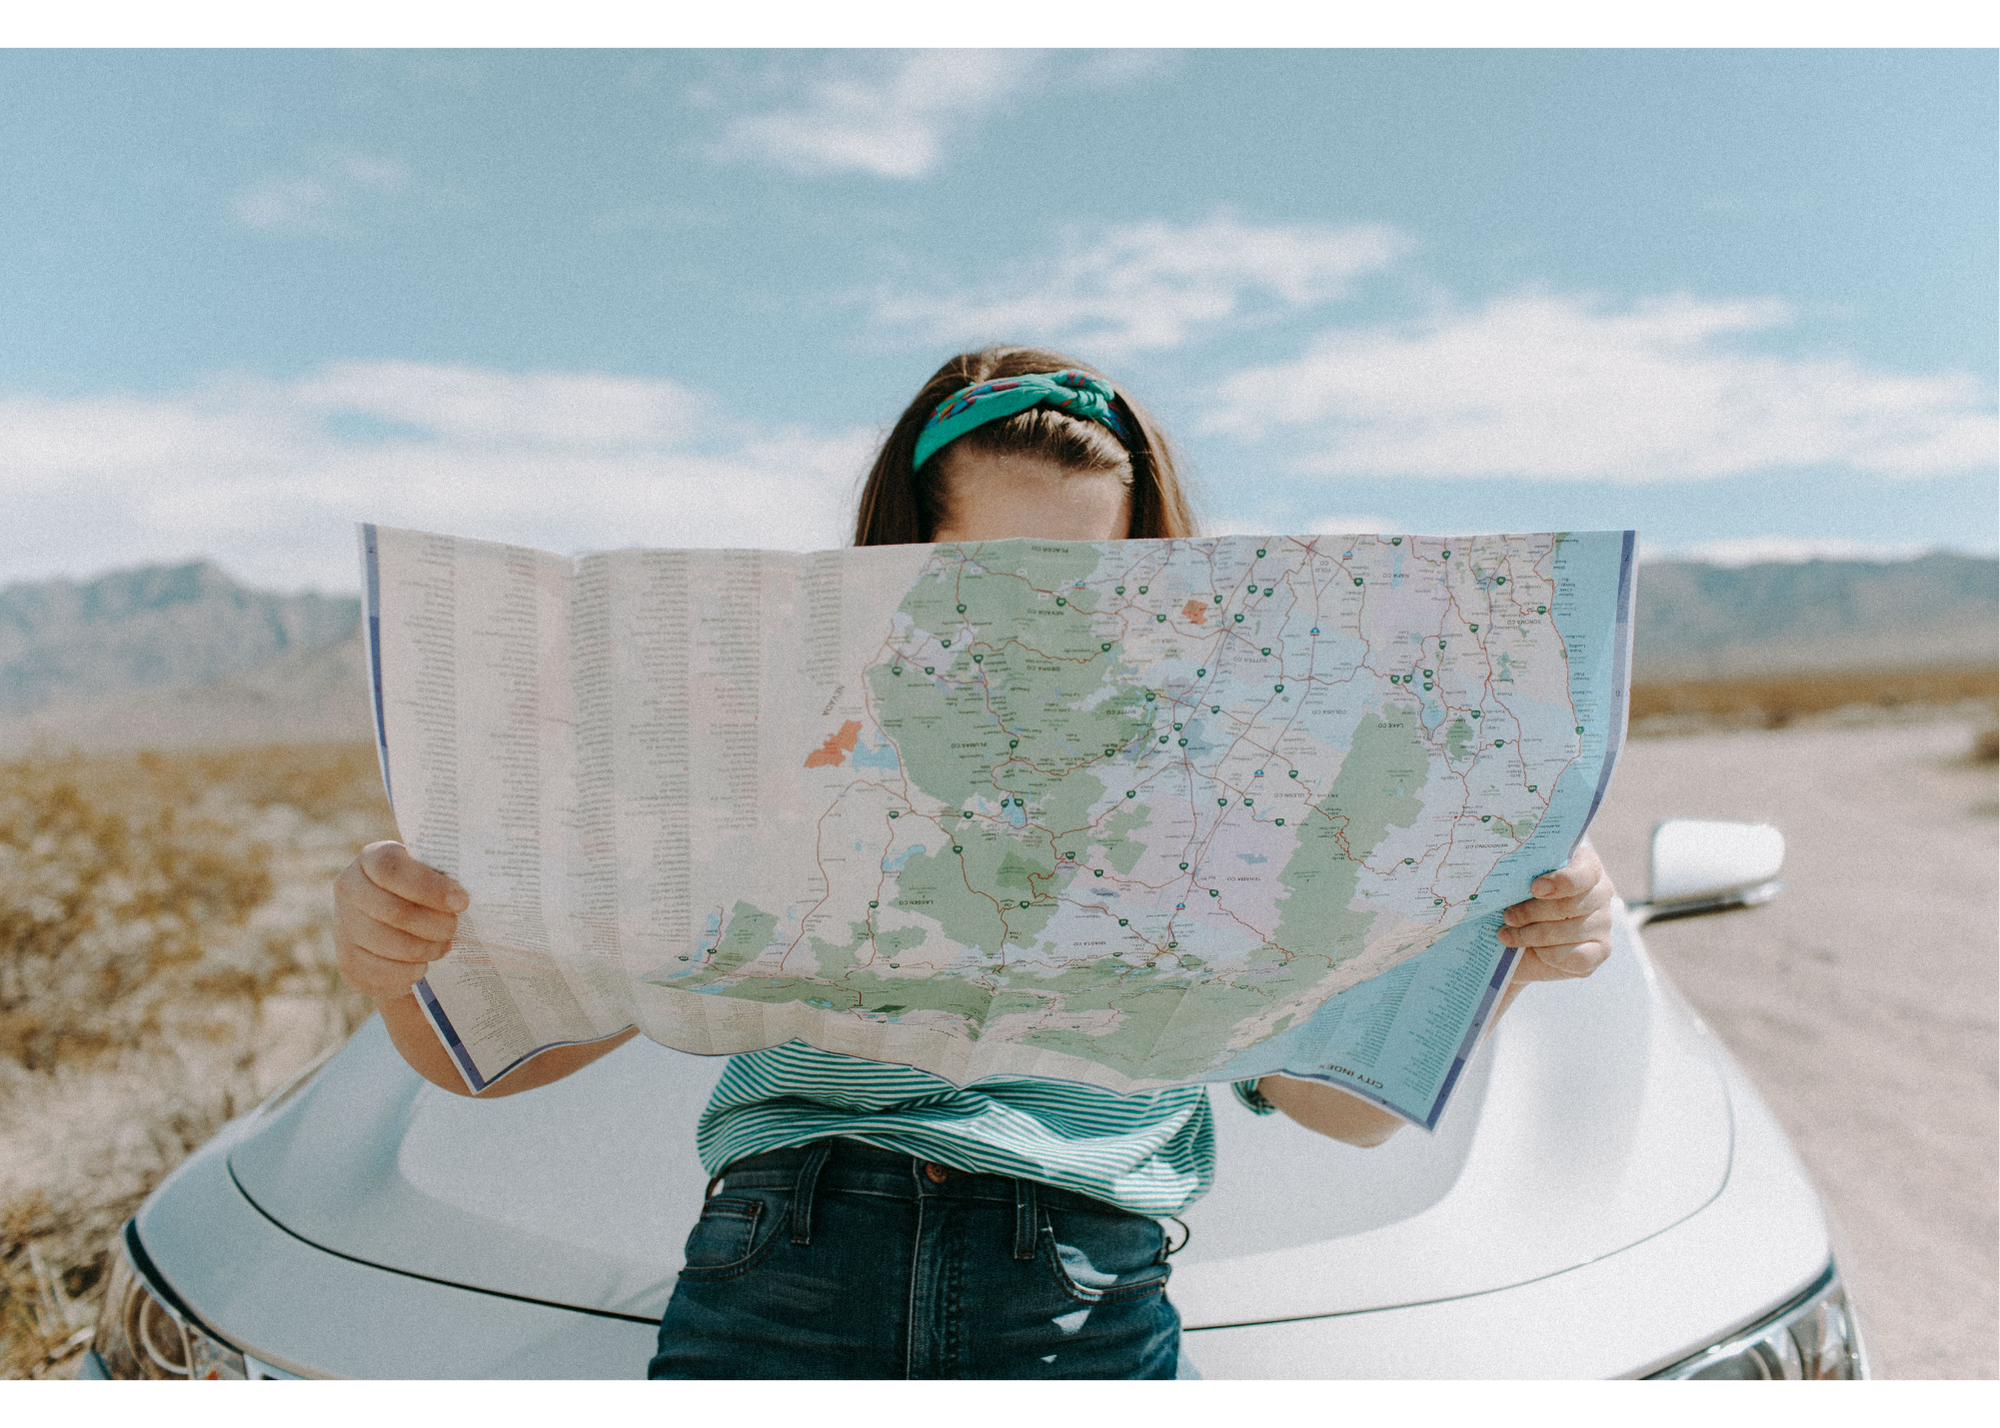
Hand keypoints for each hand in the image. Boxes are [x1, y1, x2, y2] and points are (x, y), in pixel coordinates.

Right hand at [333, 841, 468, 1004]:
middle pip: (395, 912)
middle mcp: (349, 889)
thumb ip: (444, 875)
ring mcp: (343, 927)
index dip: (429, 887)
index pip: (392, 870)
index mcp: (372, 858)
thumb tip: (464, 898)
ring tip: (443, 946)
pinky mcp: (348, 963)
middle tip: (454, 928)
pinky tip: (423, 964)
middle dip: (435, 924)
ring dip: (426, 949)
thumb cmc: (423, 891)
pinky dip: (411, 972)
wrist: (393, 923)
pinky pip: (384, 973)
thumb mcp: (430, 873)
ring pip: (391, 945)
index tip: (461, 902)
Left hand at [1498, 841, 1614, 981]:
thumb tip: (1509, 877)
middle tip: (1507, 916)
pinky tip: (1533, 950)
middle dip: (1531, 913)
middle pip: (1568, 905)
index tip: (1534, 888)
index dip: (1560, 882)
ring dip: (1532, 935)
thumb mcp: (1519, 880)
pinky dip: (1549, 955)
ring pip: (1568, 932)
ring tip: (1508, 934)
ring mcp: (1603, 921)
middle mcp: (1600, 891)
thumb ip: (1522, 873)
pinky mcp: (1601, 949)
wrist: (1522, 935)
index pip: (1583, 873)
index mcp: (1585, 864)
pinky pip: (1577, 957)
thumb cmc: (1519, 898)